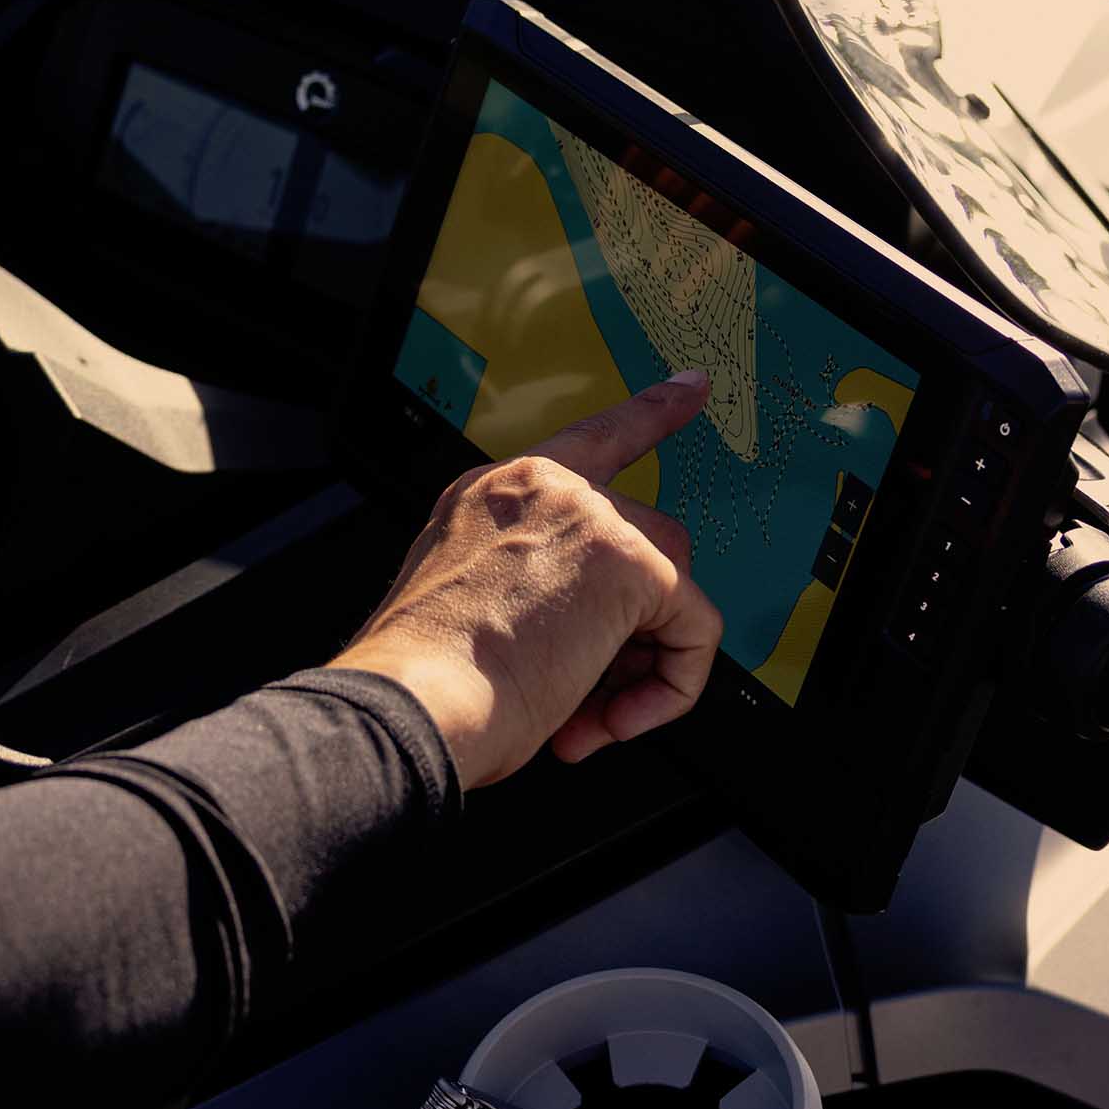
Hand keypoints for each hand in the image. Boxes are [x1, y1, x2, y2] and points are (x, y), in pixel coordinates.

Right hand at [327, 373, 723, 788]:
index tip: (691, 387)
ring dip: (644, 663)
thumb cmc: (425, 682)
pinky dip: (670, 688)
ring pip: (673, 585)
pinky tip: (611, 721)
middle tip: (589, 692)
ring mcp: (590, 517)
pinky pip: (695, 632)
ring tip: (592, 713)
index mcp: (492, 493)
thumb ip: (529, 588)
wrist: (414, 700)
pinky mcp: (633, 564)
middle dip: (634, 623)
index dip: (649, 414)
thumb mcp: (469, 607)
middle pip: (646, 536)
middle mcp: (542, 488)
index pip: (589, 441)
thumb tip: (597, 636)